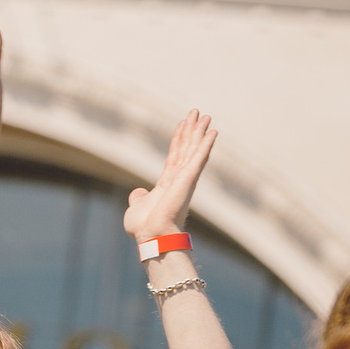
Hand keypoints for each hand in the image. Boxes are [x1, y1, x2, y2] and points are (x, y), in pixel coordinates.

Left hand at [124, 111, 215, 241]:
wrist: (151, 236)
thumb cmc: (144, 227)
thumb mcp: (137, 207)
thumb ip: (139, 198)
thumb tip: (137, 193)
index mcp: (167, 183)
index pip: (174, 156)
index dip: (178, 139)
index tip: (182, 124)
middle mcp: (179, 178)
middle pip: (186, 148)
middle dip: (191, 130)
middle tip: (197, 112)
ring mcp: (185, 178)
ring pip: (194, 149)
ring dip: (199, 132)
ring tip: (205, 116)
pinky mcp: (188, 180)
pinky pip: (199, 158)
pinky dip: (206, 145)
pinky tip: (212, 132)